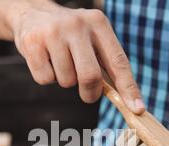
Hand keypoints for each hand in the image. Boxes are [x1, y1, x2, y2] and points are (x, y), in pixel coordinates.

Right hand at [0, 0, 144, 112]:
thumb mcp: (92, 39)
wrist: (32, 13)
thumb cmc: (70, 35)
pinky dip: (47, 78)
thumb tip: (129, 100)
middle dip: (90, 93)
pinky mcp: (32, 43)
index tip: (136, 109)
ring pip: (66, 81)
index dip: (128, 88)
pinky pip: (45, 79)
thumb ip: (108, 64)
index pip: (118, 61)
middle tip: (88, 95)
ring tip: (60, 62)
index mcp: (98, 23)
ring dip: (65, 81)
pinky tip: (45, 60)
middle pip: (90, 76)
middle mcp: (77, 24)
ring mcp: (53, 32)